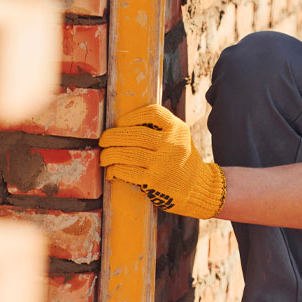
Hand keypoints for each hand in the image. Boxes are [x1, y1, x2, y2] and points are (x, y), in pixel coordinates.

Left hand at [99, 104, 225, 219]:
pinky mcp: (154, 181)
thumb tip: (126, 122)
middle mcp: (172, 144)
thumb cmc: (183, 160)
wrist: (199, 188)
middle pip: (135, 134)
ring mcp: (163, 163)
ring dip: (110, 153)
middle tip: (103, 139)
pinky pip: (128, 171)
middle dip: (113, 136)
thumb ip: (162, 129)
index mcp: (178, 129)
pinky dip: (115, 169)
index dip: (132, 116)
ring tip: (103, 155)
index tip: (120, 122)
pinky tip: (112, 169)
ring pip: (128, 153)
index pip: (152, 113)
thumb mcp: (180, 138)